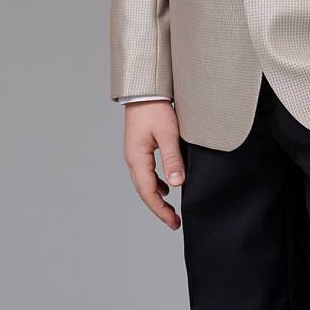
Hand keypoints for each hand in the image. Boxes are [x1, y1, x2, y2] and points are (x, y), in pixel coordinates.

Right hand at [123, 99, 185, 229]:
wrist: (145, 88)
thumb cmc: (155, 107)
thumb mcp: (168, 134)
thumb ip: (172, 159)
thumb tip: (176, 184)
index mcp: (137, 158)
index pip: (149, 192)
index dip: (161, 210)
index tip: (174, 222)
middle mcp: (133, 158)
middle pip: (144, 191)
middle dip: (159, 208)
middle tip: (174, 221)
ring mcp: (135, 152)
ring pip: (145, 182)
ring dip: (157, 196)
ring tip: (170, 209)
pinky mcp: (140, 146)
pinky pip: (147, 171)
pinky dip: (156, 182)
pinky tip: (166, 184)